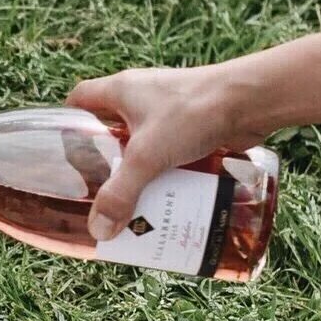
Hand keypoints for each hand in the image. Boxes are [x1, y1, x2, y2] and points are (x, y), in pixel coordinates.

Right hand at [64, 67, 246, 239]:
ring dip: (138, 168)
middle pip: (110, 126)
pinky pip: (171, 148)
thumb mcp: (147, 156)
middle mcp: (142, 96)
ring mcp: (170, 109)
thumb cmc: (195, 111)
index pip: (79, 100)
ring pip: (142, 141)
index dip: (68, 124)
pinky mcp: (196, 122)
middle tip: (99, 188)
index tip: (66, 153)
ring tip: (133, 198)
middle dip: (104, 158)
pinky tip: (168, 192)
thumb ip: (121, 193)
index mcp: (120, 90)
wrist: (254, 98)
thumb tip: (99, 230)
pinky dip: (167, 169)